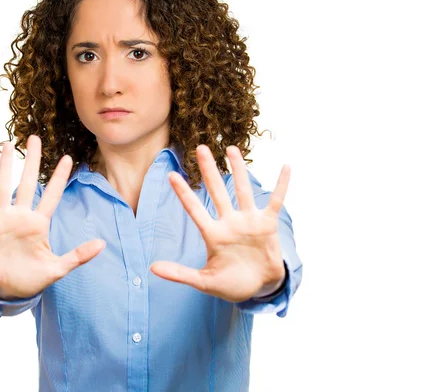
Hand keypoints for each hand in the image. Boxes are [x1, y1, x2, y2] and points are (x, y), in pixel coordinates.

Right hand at [0, 135, 105, 299]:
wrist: (5, 291)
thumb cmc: (31, 280)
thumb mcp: (57, 269)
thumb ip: (78, 255)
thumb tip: (102, 244)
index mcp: (39, 224)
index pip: (52, 195)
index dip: (60, 177)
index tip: (68, 158)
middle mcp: (22, 216)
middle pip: (29, 182)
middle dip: (32, 160)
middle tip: (34, 138)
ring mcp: (3, 218)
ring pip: (4, 185)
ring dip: (5, 166)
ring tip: (6, 145)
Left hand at [150, 145, 289, 302]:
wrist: (260, 288)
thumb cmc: (231, 284)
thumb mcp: (204, 281)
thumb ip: (180, 274)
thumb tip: (152, 268)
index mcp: (212, 234)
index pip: (194, 209)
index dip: (184, 193)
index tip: (171, 175)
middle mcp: (229, 222)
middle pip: (216, 191)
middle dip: (209, 170)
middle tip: (200, 148)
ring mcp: (248, 221)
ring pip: (242, 190)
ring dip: (238, 170)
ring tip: (231, 149)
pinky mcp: (268, 224)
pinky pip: (276, 201)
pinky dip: (281, 185)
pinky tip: (285, 167)